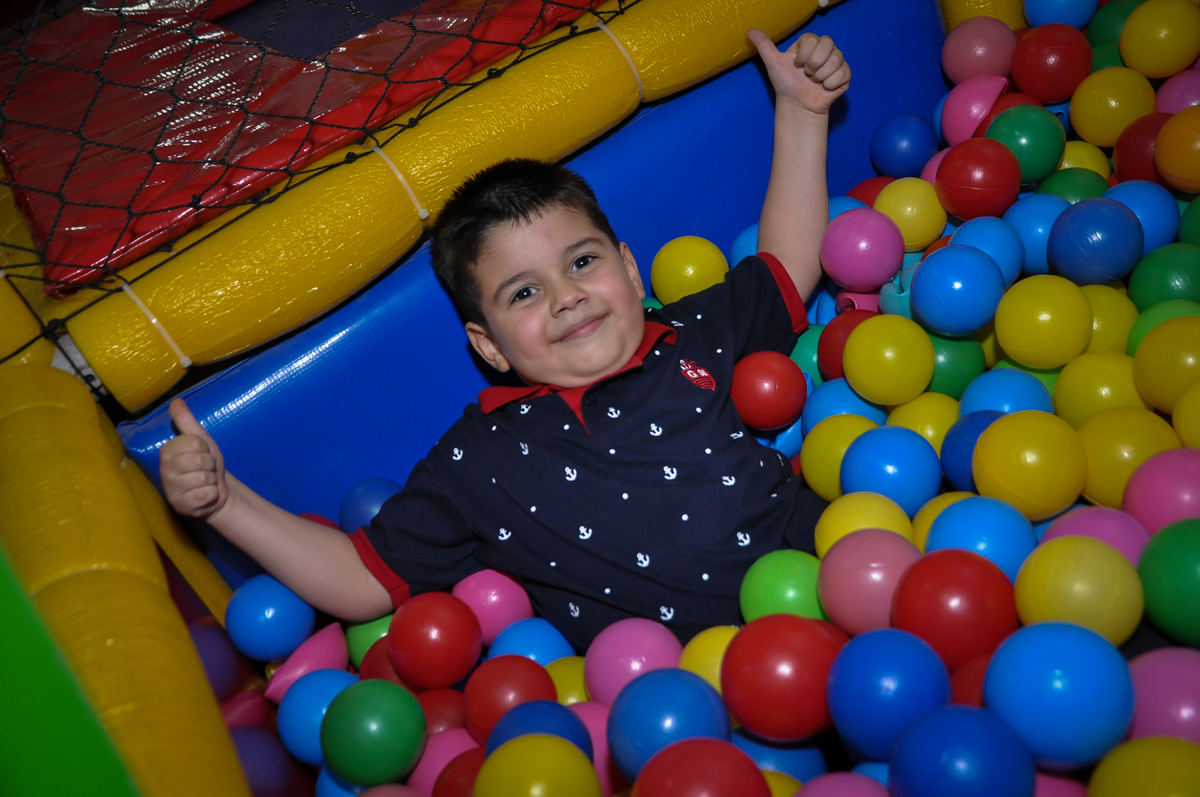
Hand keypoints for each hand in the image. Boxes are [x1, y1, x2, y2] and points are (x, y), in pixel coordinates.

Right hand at [160, 398, 228, 518]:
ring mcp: (171, 490)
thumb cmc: (206, 465)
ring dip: (212, 480)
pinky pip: (206, 494)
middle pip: (199, 460)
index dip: (204, 448)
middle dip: (210, 465)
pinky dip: (212, 494)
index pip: (194, 442)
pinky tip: (205, 495)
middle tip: (204, 469)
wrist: (217, 492)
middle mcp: (164, 471)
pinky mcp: (181, 506)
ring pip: (204, 478)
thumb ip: (187, 421)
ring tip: (205, 482)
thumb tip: (176, 401)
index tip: (201, 454)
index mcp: (166, 452)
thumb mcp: (200, 440)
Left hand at [748, 30, 850, 115]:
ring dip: (821, 75)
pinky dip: (831, 83)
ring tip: (814, 82)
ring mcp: (836, 62)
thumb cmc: (786, 85)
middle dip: (814, 63)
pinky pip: (844, 73)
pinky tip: (824, 88)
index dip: (804, 55)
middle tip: (807, 75)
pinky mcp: (844, 75)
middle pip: (828, 44)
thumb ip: (764, 45)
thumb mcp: (773, 63)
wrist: (797, 106)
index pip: (813, 39)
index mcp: (810, 44)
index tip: (797, 66)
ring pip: (837, 59)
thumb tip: (749, 31)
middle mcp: (824, 50)